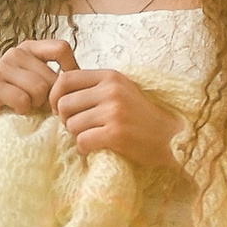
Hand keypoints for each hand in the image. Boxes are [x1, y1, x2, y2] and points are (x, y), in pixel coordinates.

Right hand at [0, 38, 75, 196]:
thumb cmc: (15, 105)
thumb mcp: (40, 89)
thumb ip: (58, 81)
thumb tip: (88, 83)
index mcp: (30, 49)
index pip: (62, 48)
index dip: (71, 71)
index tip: (67, 92)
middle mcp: (16, 52)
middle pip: (53, 77)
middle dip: (51, 100)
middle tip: (39, 109)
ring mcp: (3, 66)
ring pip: (40, 89)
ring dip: (36, 106)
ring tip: (25, 109)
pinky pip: (23, 100)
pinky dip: (22, 111)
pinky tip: (14, 112)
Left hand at [49, 63, 173, 170]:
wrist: (171, 137)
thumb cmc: (142, 116)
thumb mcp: (121, 90)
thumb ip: (95, 87)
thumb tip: (59, 90)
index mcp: (110, 76)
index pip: (66, 79)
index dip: (55, 96)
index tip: (59, 109)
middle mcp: (111, 90)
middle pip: (64, 104)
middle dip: (65, 120)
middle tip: (78, 128)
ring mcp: (114, 111)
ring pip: (71, 125)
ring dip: (76, 136)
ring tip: (91, 137)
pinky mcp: (116, 133)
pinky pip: (82, 142)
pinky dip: (84, 149)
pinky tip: (95, 149)